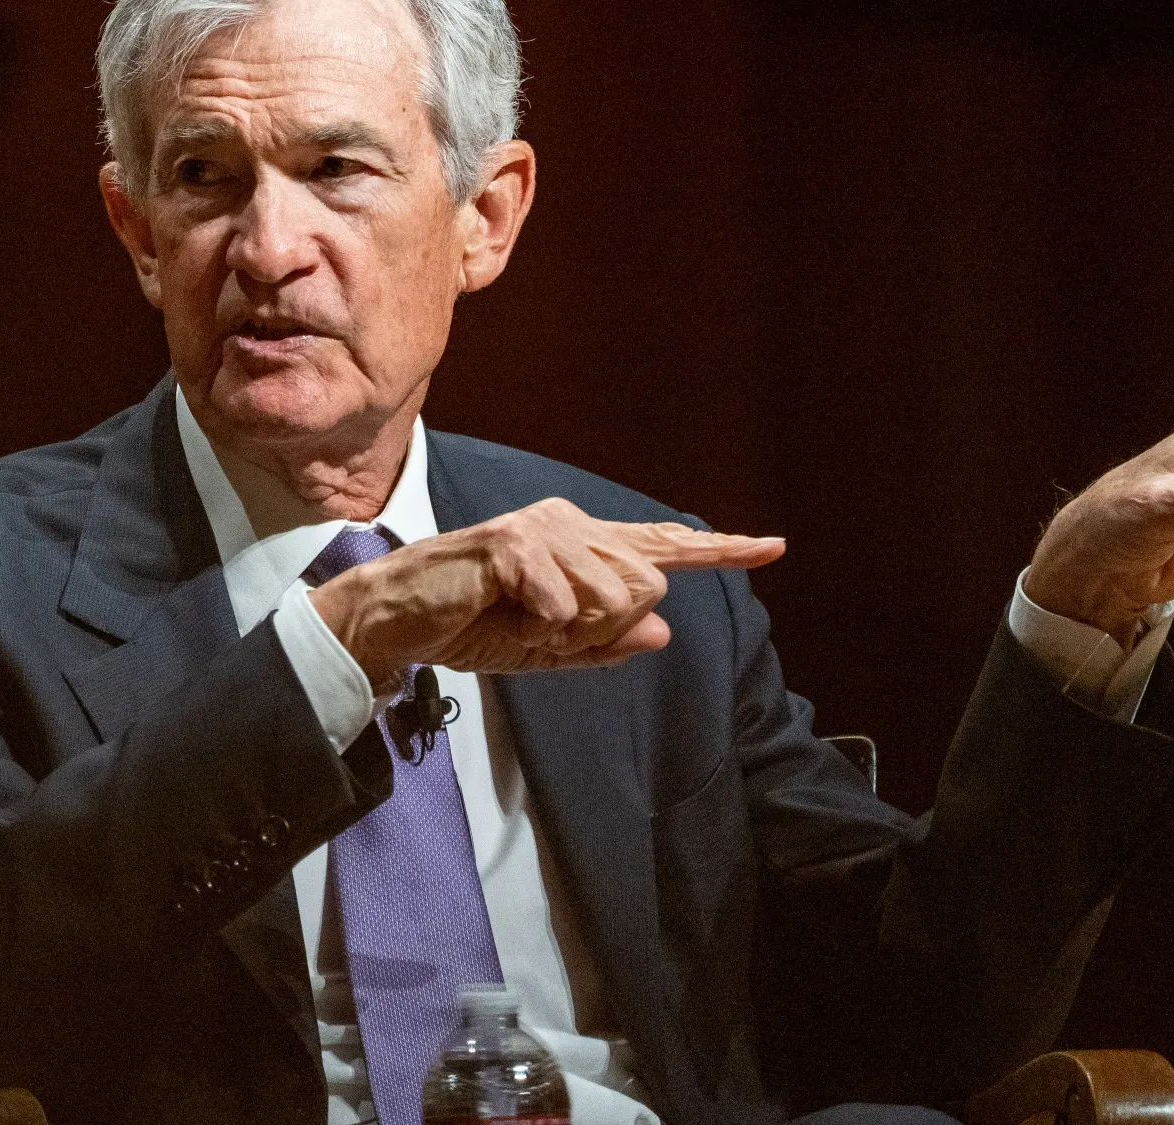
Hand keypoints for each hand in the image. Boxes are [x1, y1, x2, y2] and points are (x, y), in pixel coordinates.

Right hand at [307, 497, 784, 690]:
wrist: (400, 620)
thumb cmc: (471, 626)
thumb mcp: (548, 651)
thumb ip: (604, 644)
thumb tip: (660, 633)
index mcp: (583, 544)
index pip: (661, 547)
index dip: (721, 549)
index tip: (773, 545)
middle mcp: (571, 523)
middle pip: (644, 588)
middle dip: (603, 628)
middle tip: (544, 631)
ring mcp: (544, 527)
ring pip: (613, 598)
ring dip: (568, 631)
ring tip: (520, 619)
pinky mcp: (517, 542)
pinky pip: (566, 608)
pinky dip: (537, 630)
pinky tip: (504, 616)